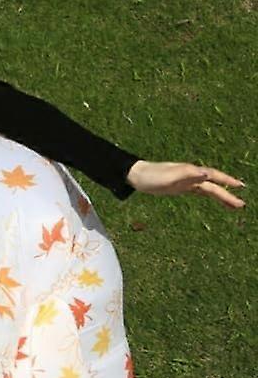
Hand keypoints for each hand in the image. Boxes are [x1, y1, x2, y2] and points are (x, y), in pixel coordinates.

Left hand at [126, 159, 245, 209]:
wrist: (136, 176)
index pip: (213, 176)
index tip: (240, 186)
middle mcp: (191, 175)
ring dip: (221, 196)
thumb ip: (188, 175)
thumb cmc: (151, 176)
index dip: (227, 181)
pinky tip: (215, 198)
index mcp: (190, 172)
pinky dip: (209, 194)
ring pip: (208, 189)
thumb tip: (207, 174)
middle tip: (241, 205)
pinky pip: (199, 191)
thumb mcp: (169, 177)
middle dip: (227, 194)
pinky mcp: (180, 187)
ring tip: (234, 206)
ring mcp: (186, 181)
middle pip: (213, 185)